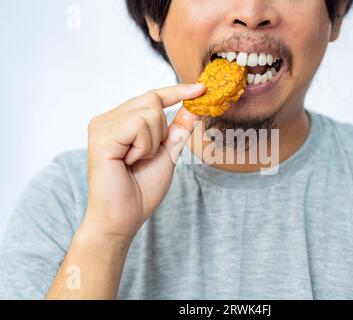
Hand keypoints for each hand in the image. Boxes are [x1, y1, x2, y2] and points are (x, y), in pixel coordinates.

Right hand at [83, 84, 204, 242]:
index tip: (202, 88)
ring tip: (135, 161)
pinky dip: (144, 146)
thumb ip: (177, 130)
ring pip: (149, 111)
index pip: (151, 97)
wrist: (123, 218)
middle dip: (161, 130)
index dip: (177, 91)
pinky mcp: (101, 136)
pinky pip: (138, 124)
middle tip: (146, 156)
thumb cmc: (140, 190)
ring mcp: (101, 126)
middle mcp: (107, 119)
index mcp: (120, 122)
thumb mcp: (167, 154)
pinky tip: (129, 162)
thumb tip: (195, 108)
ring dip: (153, 142)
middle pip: (152, 100)